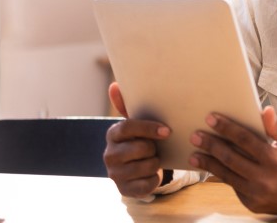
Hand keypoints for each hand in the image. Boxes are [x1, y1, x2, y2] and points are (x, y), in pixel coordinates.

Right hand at [103, 82, 169, 197]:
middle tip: (155, 148)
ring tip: (153, 160)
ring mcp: (115, 174)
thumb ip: (127, 106)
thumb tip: (114, 85)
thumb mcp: (136, 125)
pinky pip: (148, 184)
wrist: (134, 170)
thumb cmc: (138, 141)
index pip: (128, 128)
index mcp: (112, 134)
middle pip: (140, 149)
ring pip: (147, 167)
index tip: (167, 131)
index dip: (149, 129)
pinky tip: (153, 174)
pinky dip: (155, 179)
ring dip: (156, 163)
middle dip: (153, 148)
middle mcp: (109, 155)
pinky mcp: (125, 190)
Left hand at [189, 106, 276, 213]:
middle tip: (196, 136)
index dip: (226, 128)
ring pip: (227, 175)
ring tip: (195, 154)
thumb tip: (265, 110)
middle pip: (230, 158)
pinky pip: (233, 186)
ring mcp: (257, 193)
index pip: (244, 140)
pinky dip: (221, 176)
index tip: (211, 118)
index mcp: (274, 159)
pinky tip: (211, 167)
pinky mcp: (252, 203)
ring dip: (209, 163)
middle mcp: (264, 177)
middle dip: (211, 145)